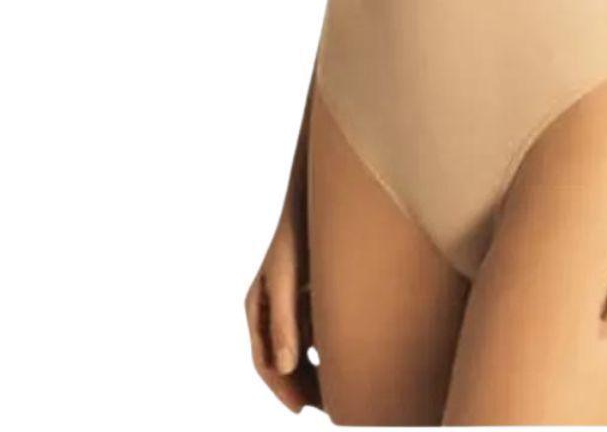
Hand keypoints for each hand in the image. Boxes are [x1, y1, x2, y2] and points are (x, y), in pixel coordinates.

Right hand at [245, 212, 320, 411]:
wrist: (321, 197)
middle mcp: (273, 307)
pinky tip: (348, 355)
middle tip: (329, 407)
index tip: (302, 409)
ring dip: (315, 369)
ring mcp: (292, 300)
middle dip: (302, 385)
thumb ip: (285, 322)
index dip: (282, 389)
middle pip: (284, 359)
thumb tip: (286, 368)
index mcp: (258, 308)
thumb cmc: (298, 234)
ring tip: (340, 390)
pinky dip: (327, 346)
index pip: (265, 361)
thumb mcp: (287, 278)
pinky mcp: (312, 290)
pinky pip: (317, 329)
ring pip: (301, 347)